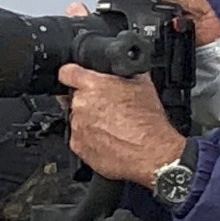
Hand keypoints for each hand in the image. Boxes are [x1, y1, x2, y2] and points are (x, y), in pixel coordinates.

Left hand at [57, 63, 185, 185]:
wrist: (151, 152)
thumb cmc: (148, 122)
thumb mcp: (143, 85)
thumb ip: (126, 72)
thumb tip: (124, 68)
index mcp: (93, 85)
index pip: (68, 73)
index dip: (72, 74)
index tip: (74, 78)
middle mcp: (81, 104)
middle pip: (76, 98)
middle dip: (89, 102)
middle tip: (108, 109)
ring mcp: (77, 126)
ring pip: (78, 119)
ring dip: (90, 121)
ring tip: (112, 127)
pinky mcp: (78, 146)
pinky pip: (80, 138)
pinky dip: (90, 139)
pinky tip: (109, 140)